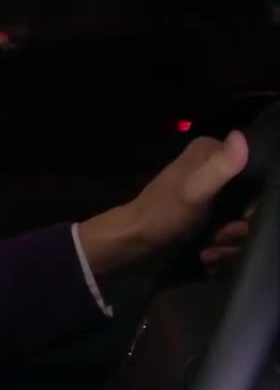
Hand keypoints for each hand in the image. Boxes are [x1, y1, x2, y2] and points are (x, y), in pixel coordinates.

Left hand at [79, 132, 248, 274]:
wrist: (135, 240)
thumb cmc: (162, 213)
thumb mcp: (193, 190)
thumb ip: (218, 167)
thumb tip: (240, 136)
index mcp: (208, 151)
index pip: (255, 169)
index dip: (255, 199)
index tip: (245, 217)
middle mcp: (212, 167)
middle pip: (250, 197)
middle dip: (241, 224)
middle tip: (224, 236)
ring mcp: (211, 191)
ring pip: (242, 217)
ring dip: (232, 240)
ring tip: (213, 248)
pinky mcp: (208, 212)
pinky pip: (230, 228)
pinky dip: (223, 245)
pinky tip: (210, 254)